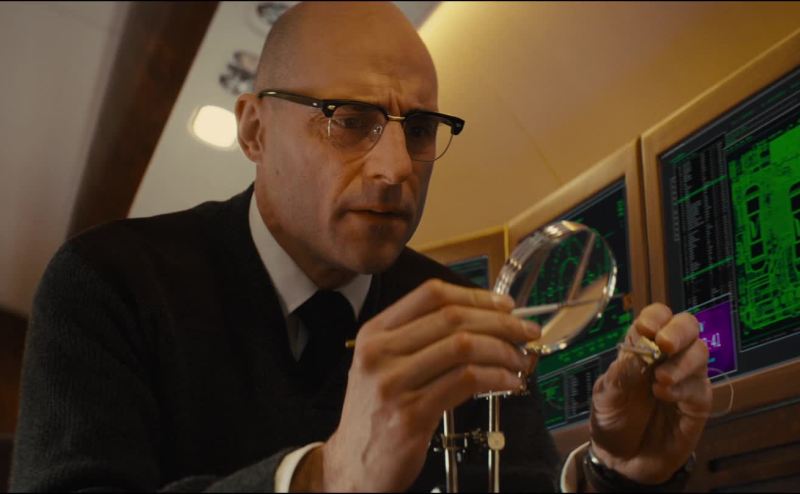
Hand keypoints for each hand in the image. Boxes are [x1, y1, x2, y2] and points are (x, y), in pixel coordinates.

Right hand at [292, 279, 538, 491]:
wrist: (352, 464)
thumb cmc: (377, 412)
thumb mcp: (383, 365)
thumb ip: (420, 340)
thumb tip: (483, 319)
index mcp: (374, 333)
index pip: (431, 295)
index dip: (476, 296)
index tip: (505, 305)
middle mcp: (380, 353)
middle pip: (453, 319)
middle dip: (500, 322)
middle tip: (526, 331)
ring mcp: (393, 384)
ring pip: (463, 347)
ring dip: (503, 351)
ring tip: (521, 360)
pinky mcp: (411, 415)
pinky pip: (466, 382)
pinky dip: (496, 378)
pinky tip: (509, 382)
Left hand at [588, 303, 711, 483]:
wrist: (621, 458)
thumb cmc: (613, 419)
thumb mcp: (606, 395)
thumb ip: (621, 374)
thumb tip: (638, 352)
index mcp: (642, 347)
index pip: (657, 317)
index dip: (656, 317)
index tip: (646, 327)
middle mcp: (667, 357)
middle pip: (687, 326)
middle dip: (678, 331)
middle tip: (664, 344)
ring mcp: (685, 378)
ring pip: (700, 352)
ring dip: (681, 362)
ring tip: (660, 380)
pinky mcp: (697, 403)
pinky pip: (699, 386)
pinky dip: (682, 388)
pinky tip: (664, 396)